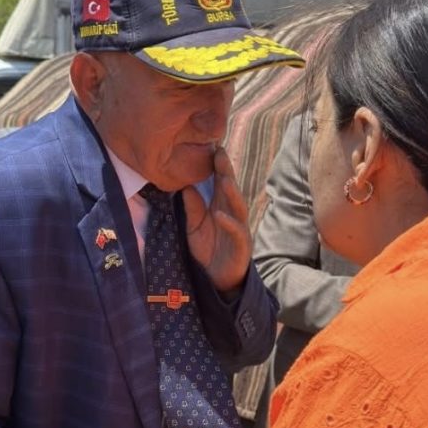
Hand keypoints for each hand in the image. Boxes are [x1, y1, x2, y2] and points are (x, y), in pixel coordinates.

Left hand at [182, 146, 251, 293]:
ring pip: (238, 207)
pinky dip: (229, 223)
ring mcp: (239, 229)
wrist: (218, 279)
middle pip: (230, 190)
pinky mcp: (242, 245)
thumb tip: (185, 185)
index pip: (220, 183)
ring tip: (225, 179)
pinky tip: (220, 215)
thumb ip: (192, 208)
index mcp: (222, 207)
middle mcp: (232, 214)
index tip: (212, 147)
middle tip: (220, 153)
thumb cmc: (207, 250)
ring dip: (232, 193)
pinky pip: (237, 232)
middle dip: (226, 172)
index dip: (217, 167)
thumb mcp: (194, 227)